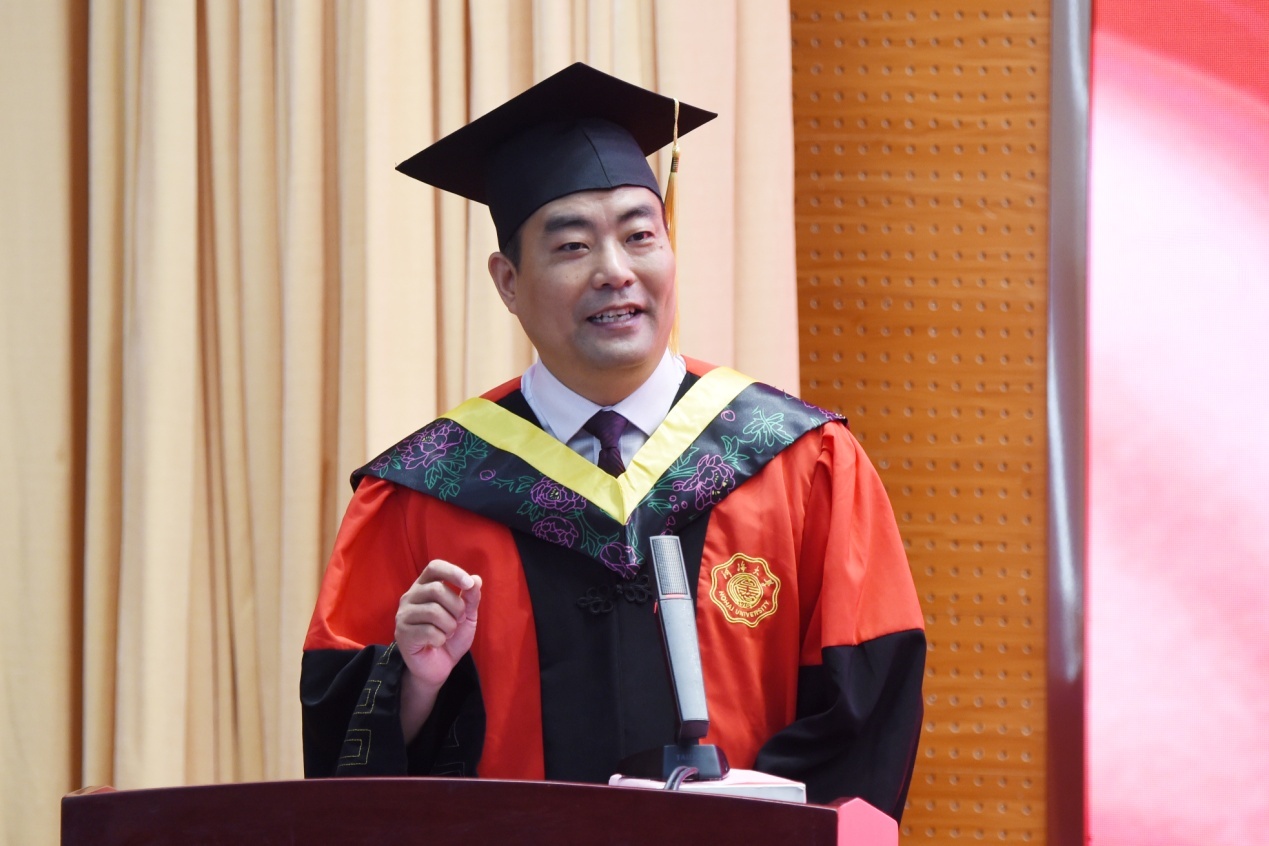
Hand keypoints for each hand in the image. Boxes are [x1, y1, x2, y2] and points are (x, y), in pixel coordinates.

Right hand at [395, 559, 482, 687]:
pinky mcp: (402, 633)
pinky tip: (436, 643)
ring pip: (433, 611)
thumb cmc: (451, 638)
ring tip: (447, 633)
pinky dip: (440, 639)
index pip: (435, 567)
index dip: (453, 572)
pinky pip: (428, 631)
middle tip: (458, 621)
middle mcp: (410, 597)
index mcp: (425, 587)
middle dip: (457, 607)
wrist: (438, 667)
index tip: (468, 584)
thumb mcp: (467, 616)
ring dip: (449, 625)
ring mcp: (403, 615)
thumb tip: (476, 579)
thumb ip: (471, 598)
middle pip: (437, 589)